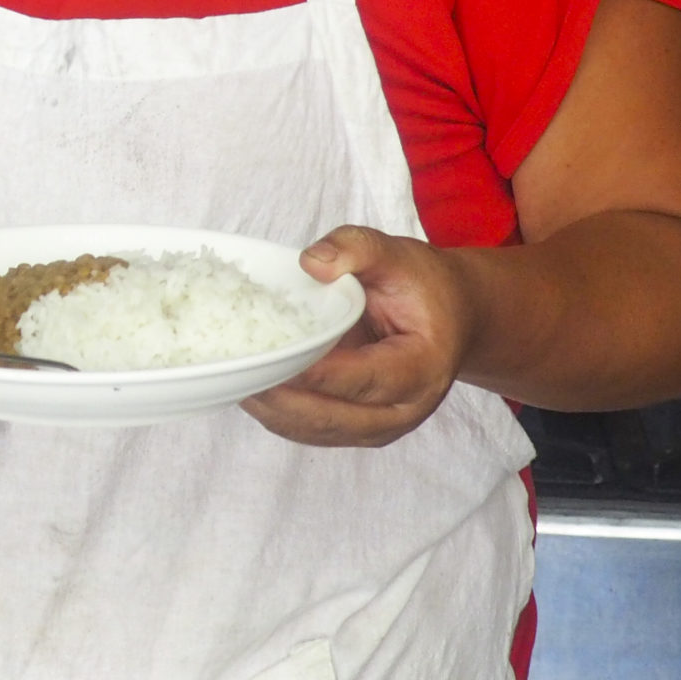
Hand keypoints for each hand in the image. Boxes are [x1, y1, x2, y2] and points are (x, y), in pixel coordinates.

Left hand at [243, 226, 476, 447]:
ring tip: (231, 379)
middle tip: (234, 372)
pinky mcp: (359, 427)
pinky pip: (312, 430)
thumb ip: (357, 248)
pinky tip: (248, 386)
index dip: (312, 373)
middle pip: (334, 417)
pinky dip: (278, 413)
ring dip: (272, 411)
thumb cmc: (423, 287)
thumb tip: (312, 263)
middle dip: (281, 398)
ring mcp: (383, 424)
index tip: (267, 357)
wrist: (449, 317)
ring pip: (317, 431)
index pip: (361, 379)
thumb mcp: (397, 253)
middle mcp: (406, 408)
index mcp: (423, 368)